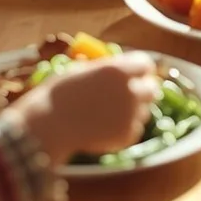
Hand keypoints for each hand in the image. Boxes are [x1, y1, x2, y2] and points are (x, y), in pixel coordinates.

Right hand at [7, 52, 159, 164]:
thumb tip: (121, 68)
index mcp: (119, 69)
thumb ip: (106, 69)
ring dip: (133, 111)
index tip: (135, 75)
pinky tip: (104, 128)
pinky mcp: (127, 135)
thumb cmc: (58, 95)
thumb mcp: (83, 70)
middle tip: (127, 96)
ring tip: (107, 114)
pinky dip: (124, 129)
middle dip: (142, 90)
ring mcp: (131, 114)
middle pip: (152, 88)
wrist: (48, 126)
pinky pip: (134, 130)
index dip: (140, 70)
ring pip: (144, 111)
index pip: (146, 64)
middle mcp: (130, 90)